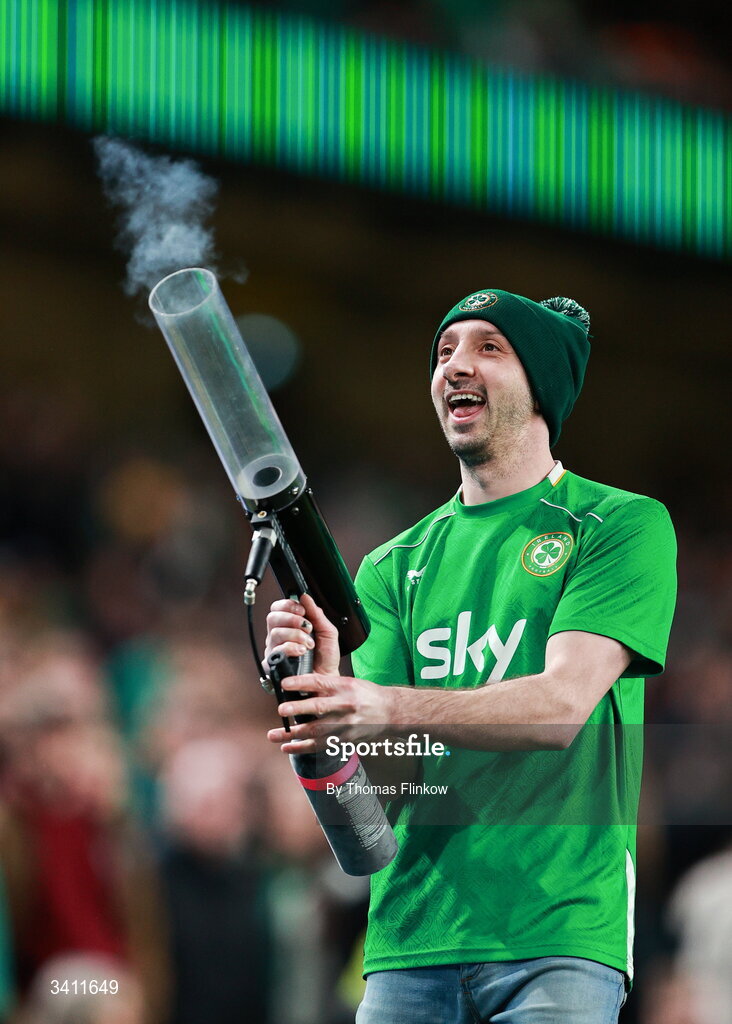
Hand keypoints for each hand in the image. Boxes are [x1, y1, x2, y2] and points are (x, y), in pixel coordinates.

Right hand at [264, 593, 340, 675]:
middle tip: (306, 626)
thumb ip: (316, 614)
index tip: (302, 611)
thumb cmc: (326, 658)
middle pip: (273, 618)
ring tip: (308, 643)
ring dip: (296, 635)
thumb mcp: (327, 631)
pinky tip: (301, 651)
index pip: (278, 608)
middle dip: (292, 619)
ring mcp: (275, 649)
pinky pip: (276, 651)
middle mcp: (280, 636)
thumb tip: (306, 597)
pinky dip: (291, 648)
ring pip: (275, 633)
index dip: (287, 605)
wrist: (327, 678)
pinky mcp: (273, 663)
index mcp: (290, 625)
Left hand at [267, 673, 393, 752]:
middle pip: (318, 707)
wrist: (391, 712)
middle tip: (281, 710)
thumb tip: (298, 689)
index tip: (284, 683)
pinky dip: (302, 748)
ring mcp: (346, 724)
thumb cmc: (366, 695)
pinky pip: (321, 745)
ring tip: (273, 735)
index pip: (319, 682)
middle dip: (298, 709)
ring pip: (317, 730)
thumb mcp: (349, 683)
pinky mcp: (345, 739)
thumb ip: (327, 686)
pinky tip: (287, 748)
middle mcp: (345, 704)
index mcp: (344, 686)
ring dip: (293, 734)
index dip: (300, 682)